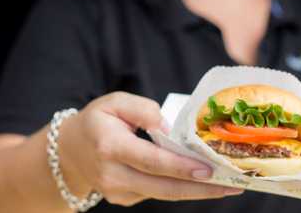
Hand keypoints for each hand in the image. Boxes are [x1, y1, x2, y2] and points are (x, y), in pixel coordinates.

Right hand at [59, 92, 242, 206]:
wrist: (69, 151)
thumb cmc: (98, 120)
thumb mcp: (115, 102)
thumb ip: (143, 109)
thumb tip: (168, 126)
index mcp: (110, 146)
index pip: (151, 160)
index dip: (181, 167)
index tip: (208, 170)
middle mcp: (112, 174)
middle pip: (162, 186)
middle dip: (200, 188)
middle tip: (231, 184)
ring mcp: (117, 191)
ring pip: (163, 194)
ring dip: (196, 192)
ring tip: (227, 185)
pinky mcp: (124, 199)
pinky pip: (157, 193)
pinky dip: (180, 187)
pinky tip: (203, 182)